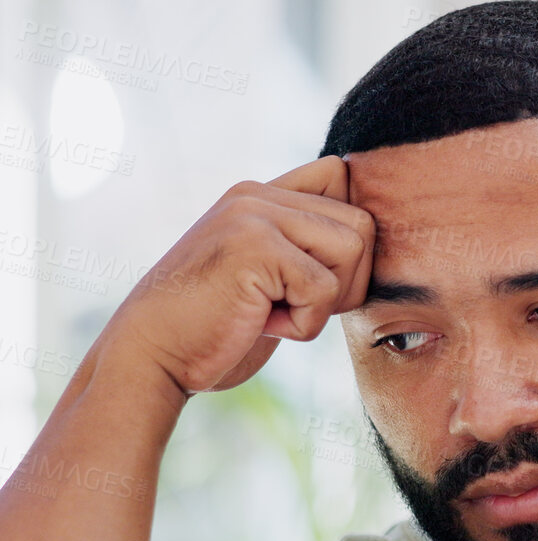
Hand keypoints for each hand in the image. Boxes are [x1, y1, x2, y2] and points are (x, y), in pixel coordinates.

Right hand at [97, 155, 373, 394]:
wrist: (153, 357)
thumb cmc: (217, 326)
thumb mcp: (268, 276)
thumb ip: (305, 245)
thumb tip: (374, 235)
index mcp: (260, 195)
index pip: (341, 176)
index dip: (349, 236)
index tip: (312, 277)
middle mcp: (256, 194)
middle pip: (362, 224)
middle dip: (345, 280)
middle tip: (291, 304)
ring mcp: (252, 215)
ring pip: (353, 250)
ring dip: (325, 302)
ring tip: (273, 311)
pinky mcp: (253, 246)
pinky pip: (326, 288)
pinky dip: (304, 324)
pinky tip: (260, 324)